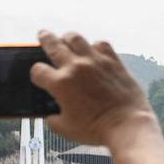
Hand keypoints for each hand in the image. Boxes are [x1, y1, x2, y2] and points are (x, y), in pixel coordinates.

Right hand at [30, 31, 151, 145]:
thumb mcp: (65, 129)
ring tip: (66, 39)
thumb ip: (52, 119)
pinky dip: (95, 45)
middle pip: (53, 44)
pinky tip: (94, 50)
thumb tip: (50, 114)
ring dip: (68, 38)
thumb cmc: (97, 129)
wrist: (127, 125)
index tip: (41, 76)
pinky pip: (101, 44)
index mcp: (60, 83)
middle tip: (43, 34)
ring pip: (76, 38)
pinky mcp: (113, 61)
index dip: (37, 73)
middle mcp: (75, 67)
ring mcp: (95, 61)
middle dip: (45, 38)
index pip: (38, 70)